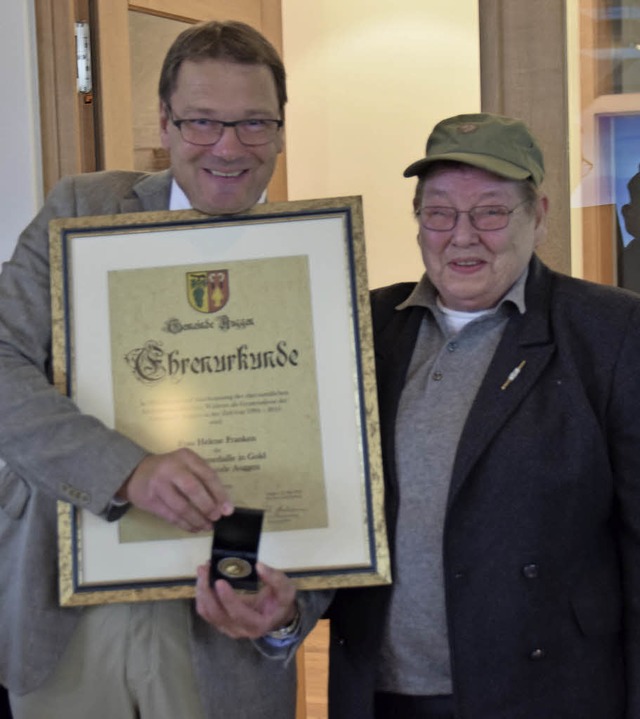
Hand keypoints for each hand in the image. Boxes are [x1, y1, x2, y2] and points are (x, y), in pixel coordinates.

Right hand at [117, 448, 232, 531]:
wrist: (136, 472)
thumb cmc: (170, 470)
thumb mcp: (186, 465)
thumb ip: (202, 479)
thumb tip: (222, 504)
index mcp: (186, 457)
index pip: (207, 475)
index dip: (219, 494)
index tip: (227, 509)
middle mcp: (172, 468)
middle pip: (193, 489)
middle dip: (207, 506)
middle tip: (216, 518)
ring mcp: (159, 484)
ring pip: (181, 506)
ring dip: (196, 519)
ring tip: (206, 526)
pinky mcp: (150, 500)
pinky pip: (170, 515)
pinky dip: (184, 524)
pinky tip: (193, 528)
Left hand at [195, 561, 297, 638]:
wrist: (277, 615)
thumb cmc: (280, 603)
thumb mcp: (286, 590)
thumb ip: (275, 579)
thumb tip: (258, 566)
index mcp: (257, 624)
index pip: (238, 614)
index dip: (228, 599)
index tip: (220, 581)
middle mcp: (239, 630)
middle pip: (216, 614)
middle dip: (207, 591)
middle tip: (205, 569)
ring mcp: (227, 628)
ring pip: (207, 613)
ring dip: (201, 591)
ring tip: (202, 571)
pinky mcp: (220, 622)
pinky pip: (205, 612)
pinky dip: (202, 595)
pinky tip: (203, 579)